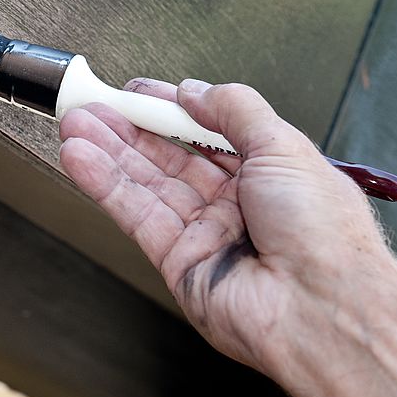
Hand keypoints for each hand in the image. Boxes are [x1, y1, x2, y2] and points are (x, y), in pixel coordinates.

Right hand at [59, 78, 392, 373]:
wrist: (321, 307)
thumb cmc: (323, 233)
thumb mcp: (284, 146)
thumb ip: (236, 110)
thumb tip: (196, 90)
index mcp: (268, 173)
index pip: (207, 133)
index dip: (170, 110)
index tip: (137, 92)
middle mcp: (235, 204)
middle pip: (169, 157)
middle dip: (127, 129)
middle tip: (91, 105)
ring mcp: (204, 235)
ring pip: (145, 184)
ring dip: (106, 153)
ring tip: (74, 124)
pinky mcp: (178, 263)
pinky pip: (136, 216)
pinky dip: (106, 186)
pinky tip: (81, 160)